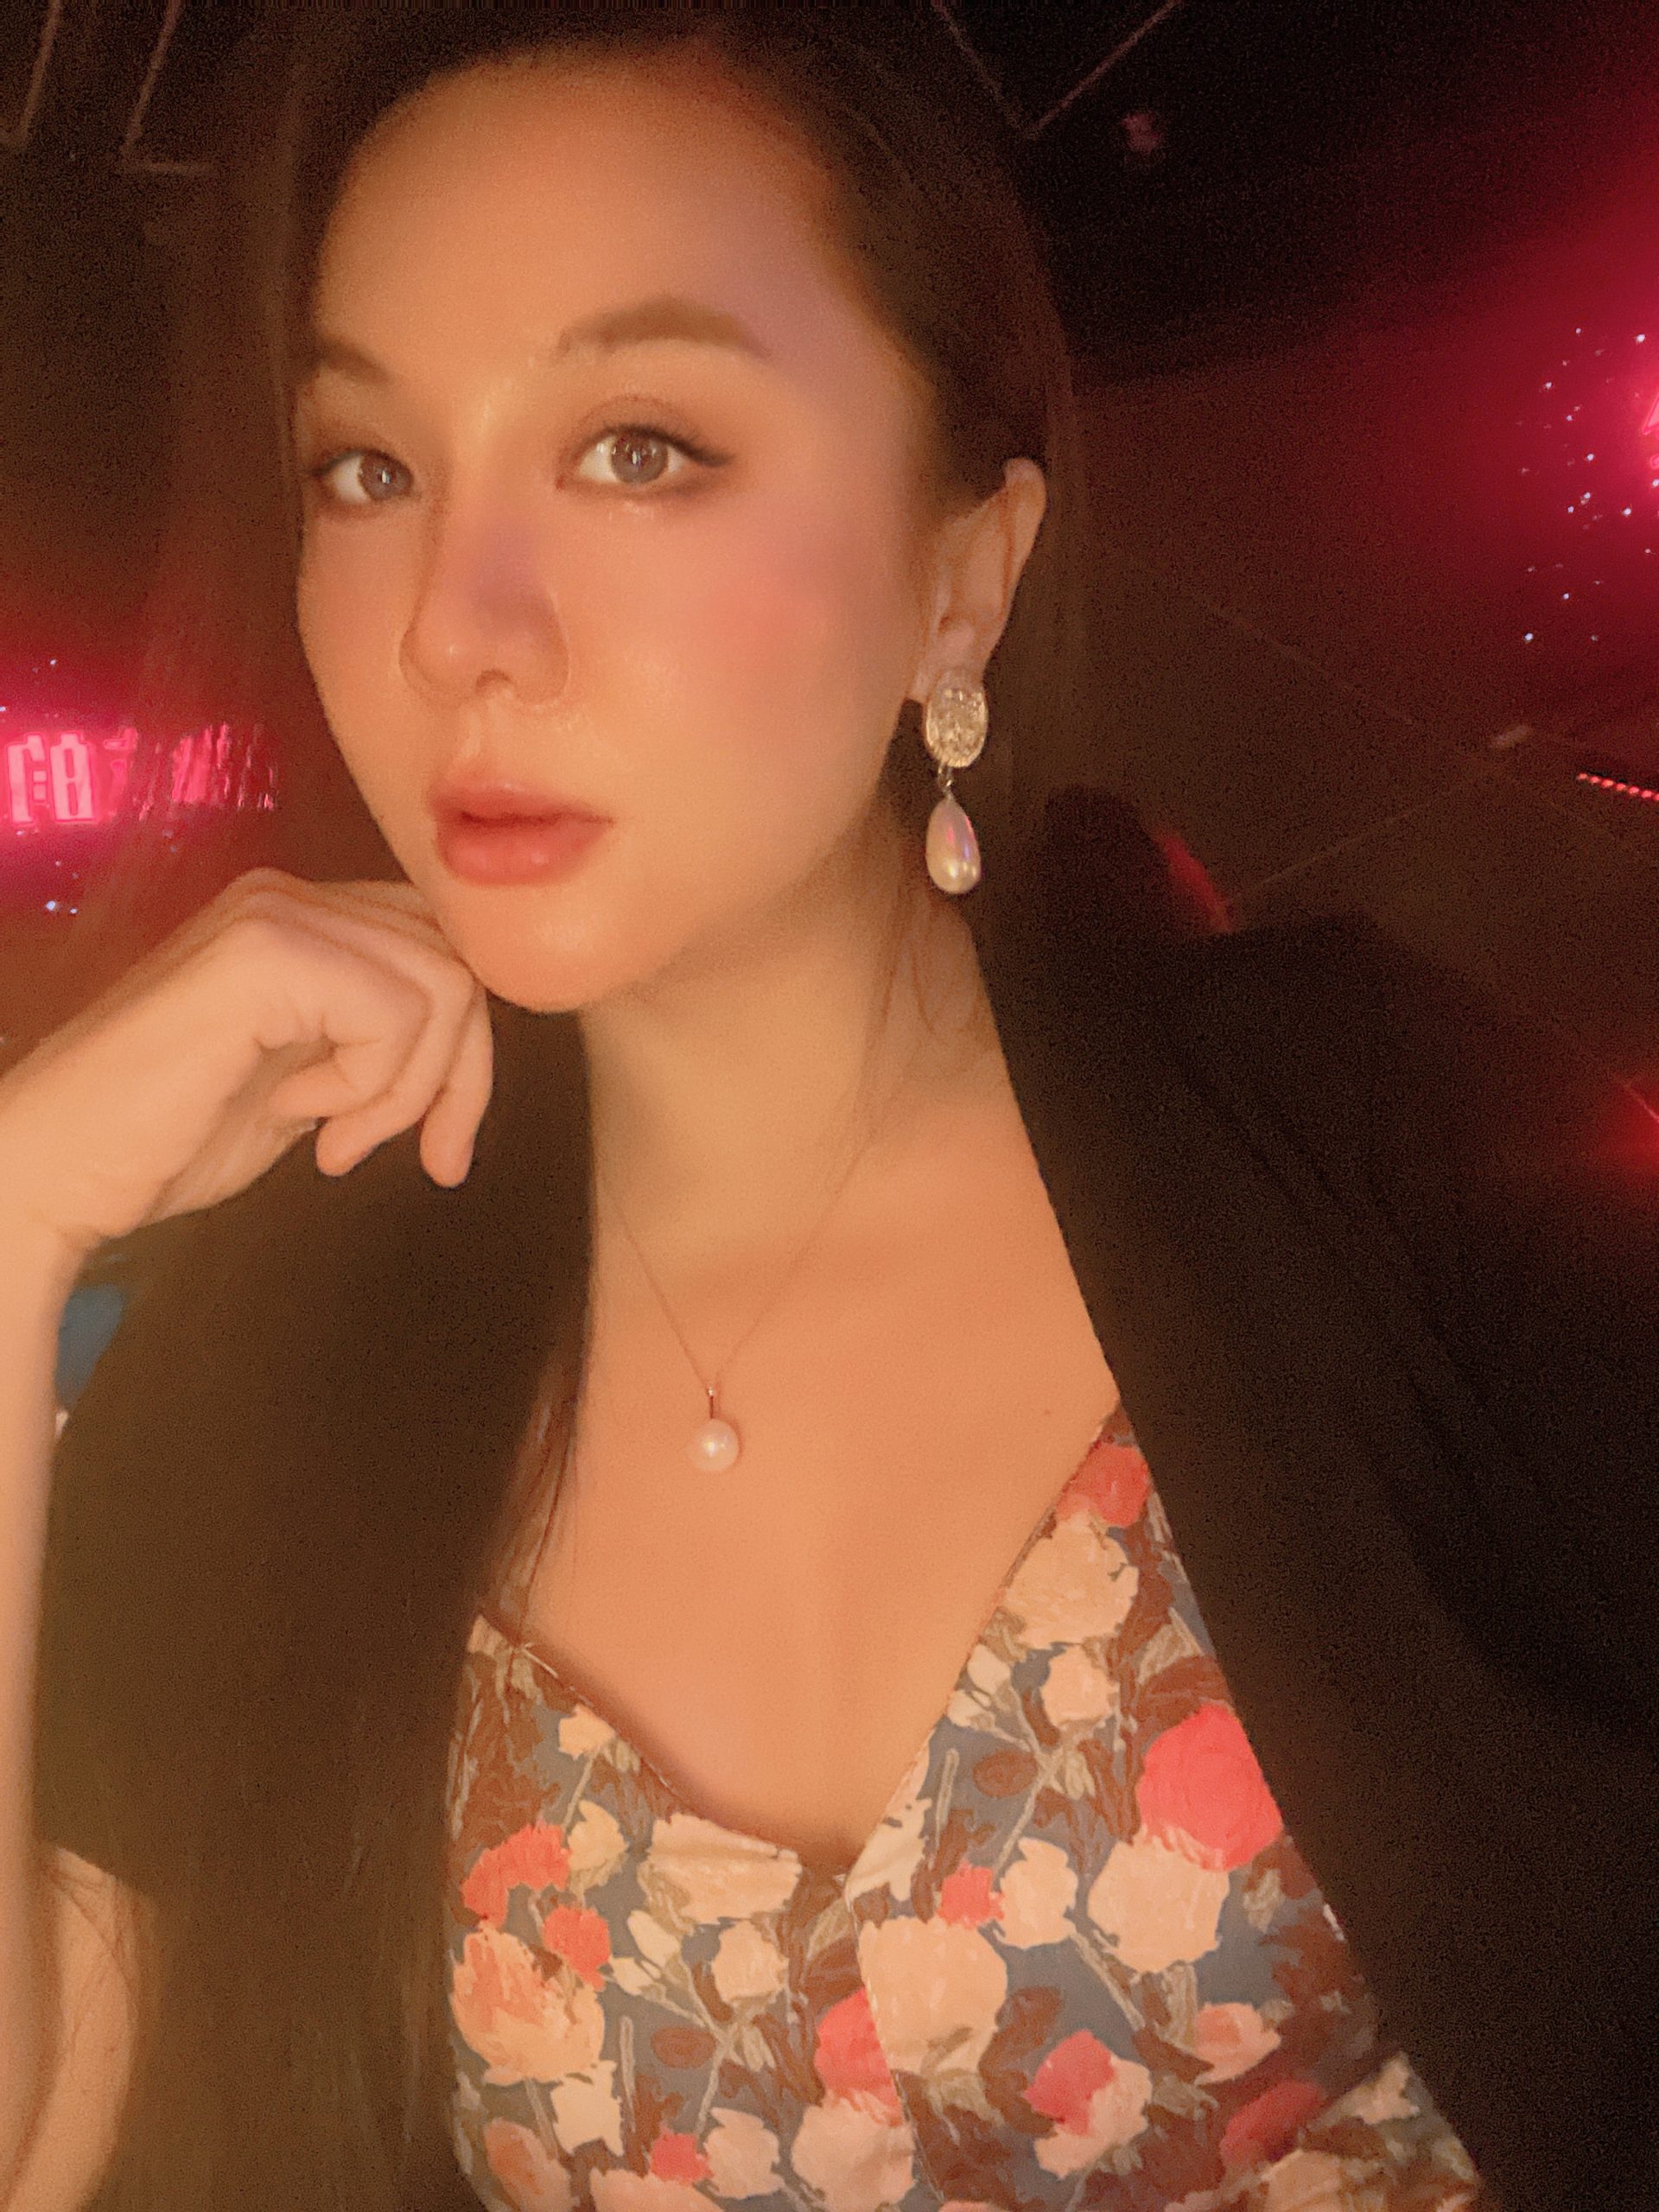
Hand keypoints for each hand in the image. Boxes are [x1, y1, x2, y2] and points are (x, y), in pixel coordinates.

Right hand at [0, 868, 492, 1275]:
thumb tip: (473, 1046)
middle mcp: (290, 895)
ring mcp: (273, 914)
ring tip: (334, 1138)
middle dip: (457, 1078)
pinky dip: (369, 1086)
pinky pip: (396, 1013)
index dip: (466, 1056)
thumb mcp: (311, 1083)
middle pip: (459, 964)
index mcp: (302, 918)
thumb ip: (380, 1046)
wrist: (56, 1169)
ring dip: (406, 1091)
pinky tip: (297, 1112)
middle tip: (401, 1154)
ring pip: (443, 988)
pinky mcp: (263, 954)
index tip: (437, 1146)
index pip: (445, 954)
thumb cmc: (169, 1137)